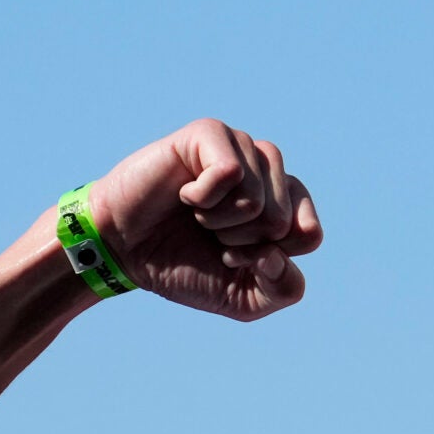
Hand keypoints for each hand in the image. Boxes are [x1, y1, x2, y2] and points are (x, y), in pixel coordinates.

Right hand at [76, 118, 323, 320]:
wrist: (124, 251)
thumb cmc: (185, 267)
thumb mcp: (243, 299)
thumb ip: (282, 289)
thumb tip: (280, 253)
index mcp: (284, 204)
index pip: (309, 233)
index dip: (269, 259)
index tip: (233, 258)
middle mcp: (268, 170)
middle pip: (282, 220)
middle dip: (240, 242)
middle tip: (209, 233)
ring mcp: (240, 147)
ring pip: (257, 199)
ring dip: (219, 222)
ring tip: (197, 214)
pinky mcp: (209, 134)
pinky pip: (230, 172)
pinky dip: (203, 198)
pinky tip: (186, 194)